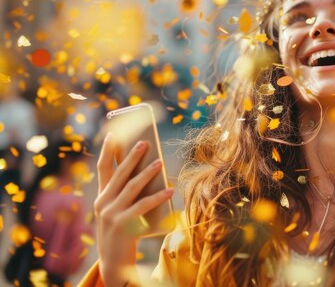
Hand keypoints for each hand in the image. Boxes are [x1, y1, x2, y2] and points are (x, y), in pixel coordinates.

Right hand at [94, 135, 173, 286]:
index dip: (107, 151)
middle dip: (132, 157)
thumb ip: (128, 194)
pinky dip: (157, 197)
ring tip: (160, 162)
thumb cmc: (121, 233)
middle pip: (119, 174)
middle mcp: (102, 203)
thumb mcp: (119, 211)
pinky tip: (170, 190)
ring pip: (131, 187)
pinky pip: (142, 206)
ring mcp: (110, 214)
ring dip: (147, 173)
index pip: (102, 168)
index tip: (113, 134)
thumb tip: (151, 172)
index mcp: (101, 197)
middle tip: (144, 142)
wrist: (113, 262)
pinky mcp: (122, 225)